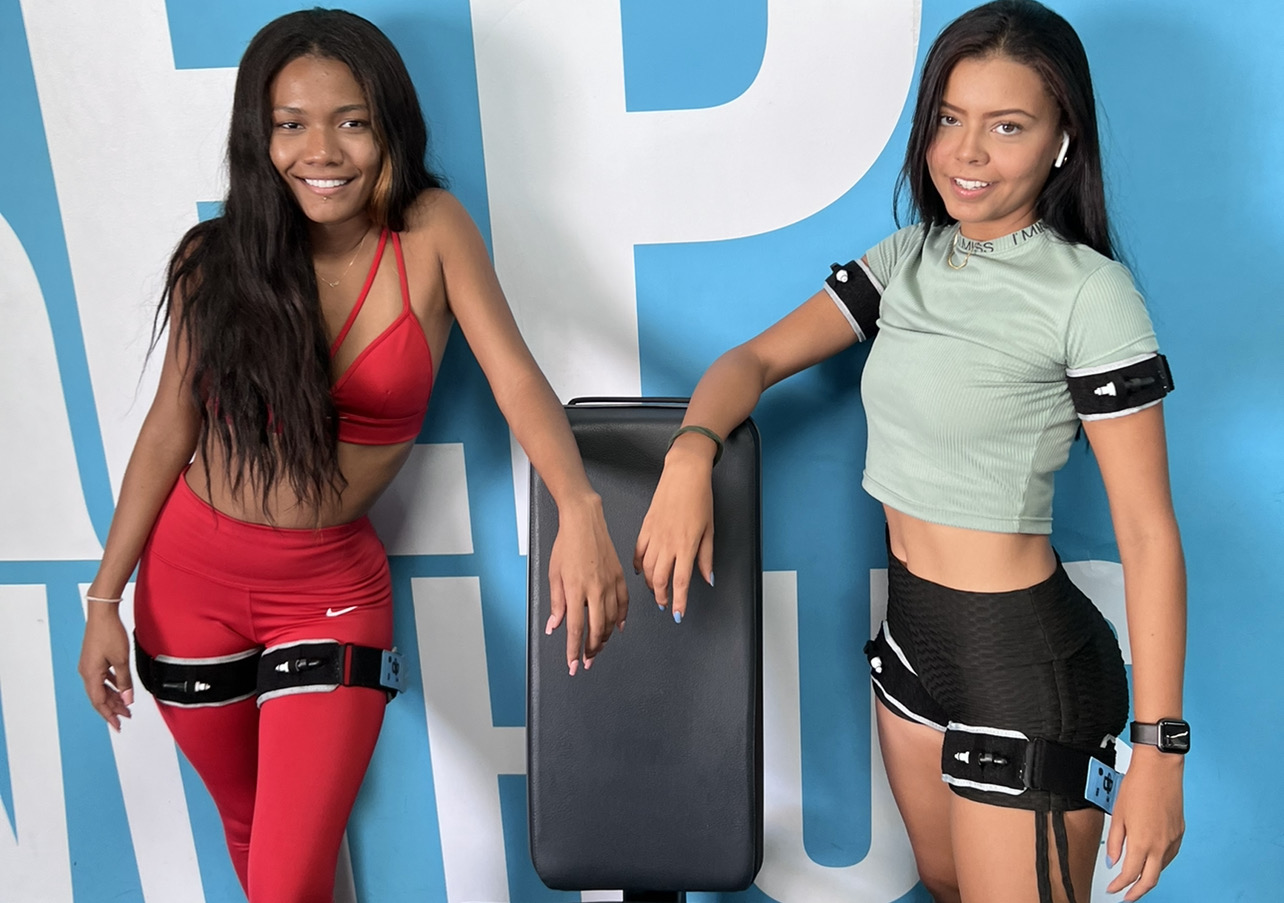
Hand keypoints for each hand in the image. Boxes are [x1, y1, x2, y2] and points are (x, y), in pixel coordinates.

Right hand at [78, 603, 133, 730]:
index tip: (118, 725)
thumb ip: (124, 681)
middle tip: (126, 717)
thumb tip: (127, 700)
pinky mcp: (93, 659)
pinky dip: (110, 685)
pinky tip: (118, 687)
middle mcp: (86, 672)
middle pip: (99, 697)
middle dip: (113, 708)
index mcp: (91, 675)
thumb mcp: (122, 660)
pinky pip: (101, 678)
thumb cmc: (109, 634)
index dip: (109, 715)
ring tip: (125, 705)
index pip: (99, 702)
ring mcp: (88, 665)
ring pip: (101, 687)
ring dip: (113, 697)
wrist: (102, 614)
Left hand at [545, 493, 628, 673]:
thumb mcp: (554, 574)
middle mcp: (596, 590)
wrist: (585, 521)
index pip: (575, 629)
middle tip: (587, 662)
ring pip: (612, 620)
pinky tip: (618, 628)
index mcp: (576, 590)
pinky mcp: (620, 577)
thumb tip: (554, 626)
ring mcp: (611, 583)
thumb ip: (557, 603)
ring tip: (598, 647)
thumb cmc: (566, 545)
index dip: (574, 651)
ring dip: (605, 638)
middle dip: (591, 650)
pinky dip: (621, 619)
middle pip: (597, 630)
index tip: (573, 665)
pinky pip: (624, 605)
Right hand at [632, 445, 714, 622]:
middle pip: (660, 579)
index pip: (680, 581)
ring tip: (656, 591)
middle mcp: (668, 543)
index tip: (677, 614)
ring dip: (651, 584)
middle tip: (665, 604)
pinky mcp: (646, 527)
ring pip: (647, 569)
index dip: (678, 601)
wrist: (684, 474)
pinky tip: (643, 571)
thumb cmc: (700, 498)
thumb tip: (708, 578)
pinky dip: (639, 565)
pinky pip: (639, 552)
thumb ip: (706, 557)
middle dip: (661, 596)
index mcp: (687, 545)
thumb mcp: (709, 530)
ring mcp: (654, 535)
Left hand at [1106, 745, 1184, 899]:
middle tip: (1127, 896)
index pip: (1130, 875)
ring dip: (1149, 876)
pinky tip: (1152, 859)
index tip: (1113, 889)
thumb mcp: (1117, 815)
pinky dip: (1159, 863)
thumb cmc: (1137, 786)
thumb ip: (1114, 842)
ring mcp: (1173, 839)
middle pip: (1150, 880)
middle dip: (1137, 892)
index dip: (1119, 886)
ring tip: (1136, 878)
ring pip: (1161, 868)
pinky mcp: (1179, 832)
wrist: (1160, 769)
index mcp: (1142, 842)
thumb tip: (1112, 861)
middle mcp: (1160, 845)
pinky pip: (1169, 855)